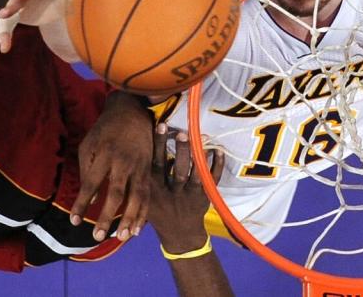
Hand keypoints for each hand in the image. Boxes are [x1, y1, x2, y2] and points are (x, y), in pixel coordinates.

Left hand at [69, 92, 152, 242]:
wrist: (132, 112)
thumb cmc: (105, 130)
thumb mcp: (89, 144)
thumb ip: (88, 171)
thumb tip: (91, 200)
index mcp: (104, 154)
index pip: (91, 183)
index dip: (82, 203)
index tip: (74, 221)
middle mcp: (123, 162)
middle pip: (116, 194)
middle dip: (107, 217)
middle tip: (97, 237)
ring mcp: (139, 166)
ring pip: (136, 197)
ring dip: (129, 219)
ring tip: (122, 238)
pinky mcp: (148, 170)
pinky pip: (147, 195)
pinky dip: (143, 213)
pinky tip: (138, 229)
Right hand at [148, 125, 223, 251]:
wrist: (179, 236)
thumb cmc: (158, 209)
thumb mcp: (145, 195)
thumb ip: (145, 175)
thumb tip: (144, 142)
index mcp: (154, 190)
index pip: (155, 165)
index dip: (157, 145)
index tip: (160, 125)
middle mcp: (172, 194)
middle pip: (177, 171)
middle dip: (180, 151)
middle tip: (181, 131)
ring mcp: (189, 197)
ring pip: (194, 176)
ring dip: (196, 156)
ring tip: (197, 137)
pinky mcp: (204, 199)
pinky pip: (212, 181)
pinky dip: (216, 166)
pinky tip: (218, 150)